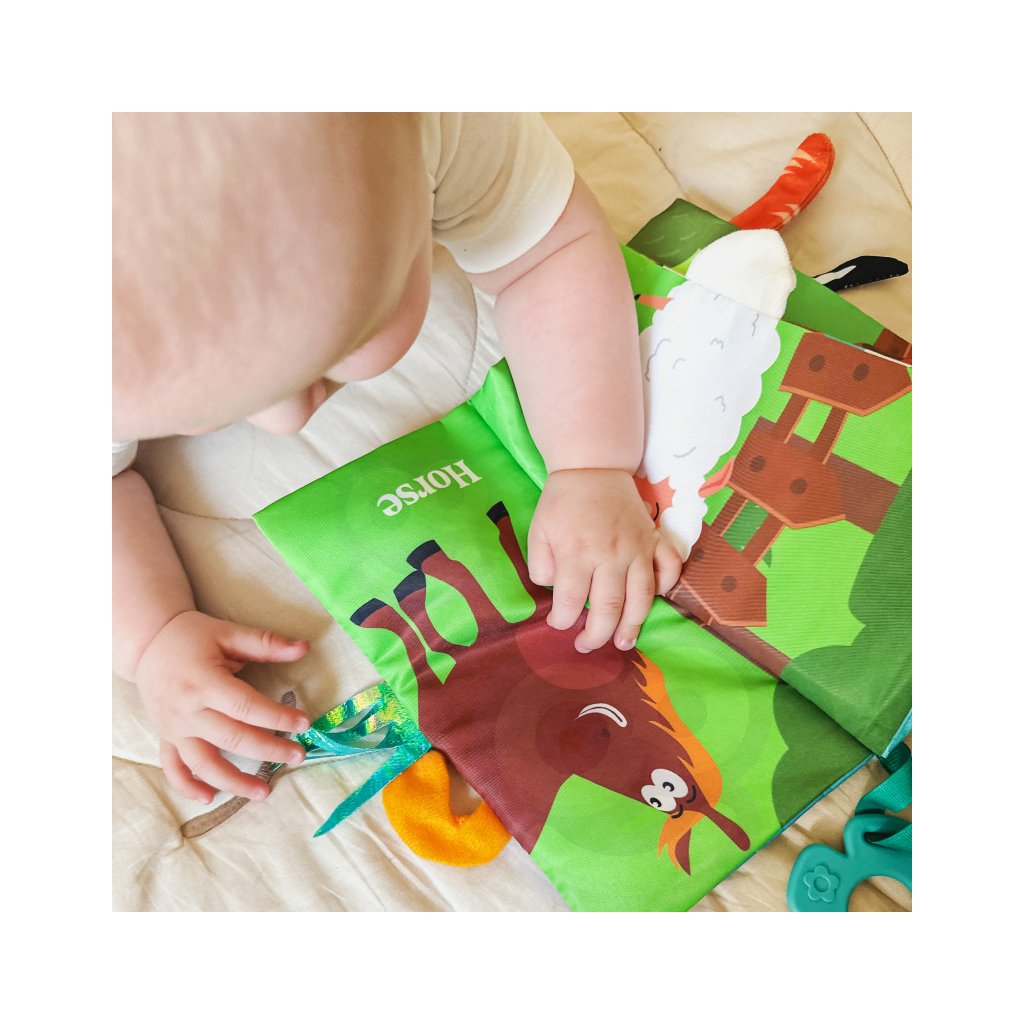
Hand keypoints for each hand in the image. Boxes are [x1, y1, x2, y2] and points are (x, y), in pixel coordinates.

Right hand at [134, 611, 311, 802]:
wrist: (147, 644)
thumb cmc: (192, 636)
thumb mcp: (229, 633)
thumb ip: (266, 643)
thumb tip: (304, 647)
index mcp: (204, 682)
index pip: (246, 707)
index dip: (277, 717)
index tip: (303, 723)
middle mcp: (187, 711)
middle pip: (232, 738)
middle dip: (268, 750)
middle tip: (298, 756)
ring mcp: (174, 728)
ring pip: (204, 764)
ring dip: (234, 782)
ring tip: (263, 792)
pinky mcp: (166, 737)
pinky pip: (174, 768)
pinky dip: (189, 786)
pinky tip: (210, 798)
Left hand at [527, 468, 682, 652]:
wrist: (593, 466)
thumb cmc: (562, 501)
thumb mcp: (538, 530)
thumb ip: (541, 564)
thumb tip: (554, 591)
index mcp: (577, 551)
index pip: (569, 600)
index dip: (561, 621)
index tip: (558, 625)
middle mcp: (610, 553)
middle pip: (608, 607)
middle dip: (596, 634)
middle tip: (587, 647)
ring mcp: (637, 547)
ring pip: (641, 596)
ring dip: (633, 625)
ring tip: (624, 643)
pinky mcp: (653, 539)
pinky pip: (669, 567)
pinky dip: (666, 586)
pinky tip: (654, 600)